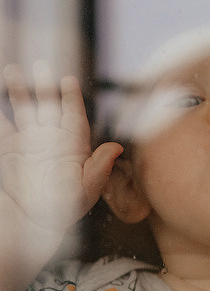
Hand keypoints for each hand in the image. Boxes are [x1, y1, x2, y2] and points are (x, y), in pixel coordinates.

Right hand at [0, 62, 120, 233]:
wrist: (32, 226)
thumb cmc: (63, 212)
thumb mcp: (85, 191)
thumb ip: (99, 168)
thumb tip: (116, 147)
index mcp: (73, 147)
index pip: (74, 116)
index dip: (71, 98)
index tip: (68, 80)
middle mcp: (51, 141)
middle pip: (49, 106)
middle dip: (45, 86)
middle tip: (42, 64)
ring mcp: (29, 144)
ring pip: (24, 110)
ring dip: (19, 91)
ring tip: (13, 71)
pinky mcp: (10, 151)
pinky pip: (2, 127)